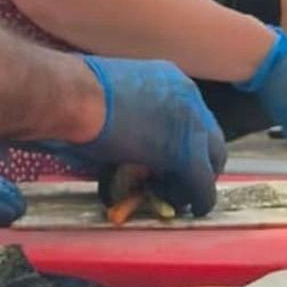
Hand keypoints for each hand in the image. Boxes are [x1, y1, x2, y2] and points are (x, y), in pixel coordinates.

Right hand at [49, 57, 226, 215]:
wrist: (74, 96)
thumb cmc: (76, 94)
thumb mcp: (113, 100)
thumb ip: (131, 121)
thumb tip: (127, 149)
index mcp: (168, 78)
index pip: (191, 114)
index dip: (181, 140)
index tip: (167, 158)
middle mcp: (188, 95)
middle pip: (210, 136)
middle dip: (198, 160)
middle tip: (178, 180)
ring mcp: (191, 122)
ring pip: (211, 159)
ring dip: (196, 179)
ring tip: (175, 194)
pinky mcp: (187, 152)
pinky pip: (202, 183)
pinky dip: (199, 198)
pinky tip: (191, 208)